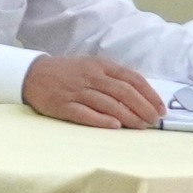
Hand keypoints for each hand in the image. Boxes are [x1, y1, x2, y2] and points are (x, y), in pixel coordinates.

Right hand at [20, 53, 171, 129]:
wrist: (32, 74)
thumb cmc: (67, 72)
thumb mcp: (92, 66)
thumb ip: (113, 77)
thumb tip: (140, 95)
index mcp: (100, 66)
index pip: (132, 79)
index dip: (149, 94)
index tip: (160, 108)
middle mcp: (90, 77)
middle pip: (124, 92)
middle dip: (143, 108)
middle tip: (153, 121)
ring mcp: (76, 91)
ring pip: (108, 104)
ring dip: (128, 117)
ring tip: (141, 126)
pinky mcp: (63, 105)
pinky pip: (85, 114)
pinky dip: (102, 120)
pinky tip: (115, 126)